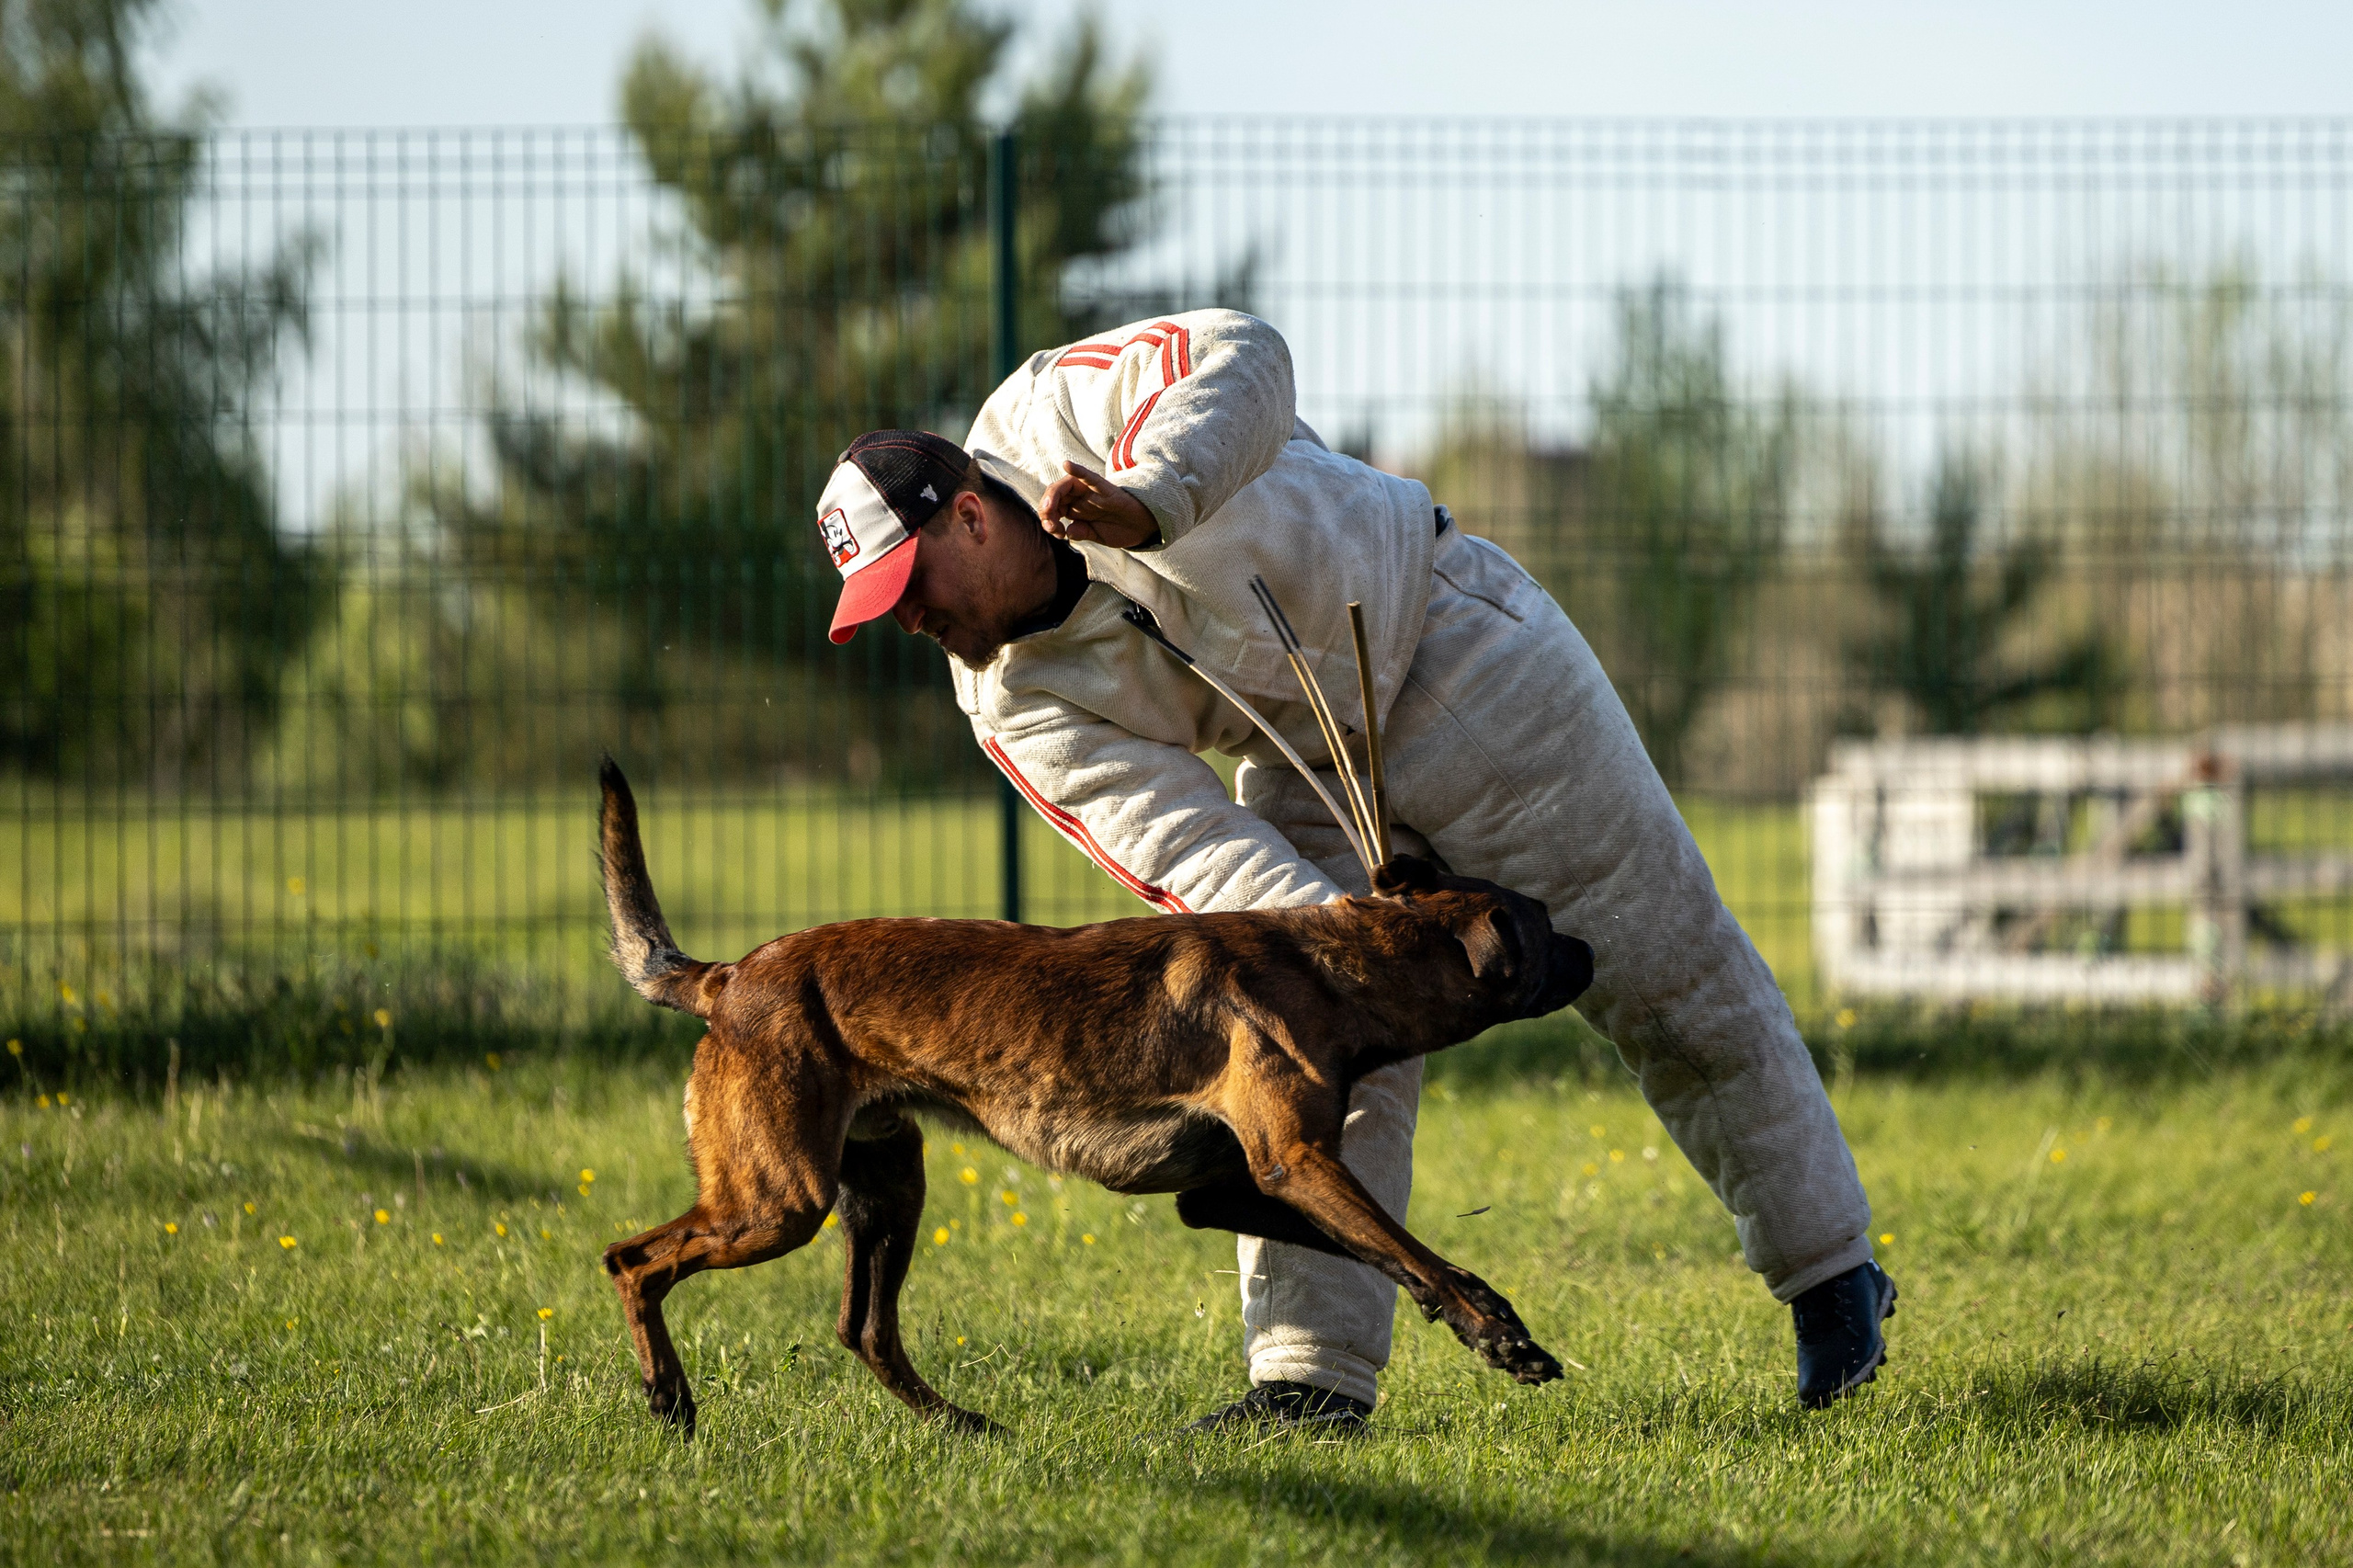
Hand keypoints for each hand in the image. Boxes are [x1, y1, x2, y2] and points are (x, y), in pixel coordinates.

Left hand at [1039, 460, 1159, 548]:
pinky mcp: (1106, 490)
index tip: (1057, 533)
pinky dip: (1078, 470)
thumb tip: (1068, 531)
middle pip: (1055, 494)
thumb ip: (1082, 532)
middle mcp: (1080, 497)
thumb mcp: (1096, 535)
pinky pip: (1090, 478)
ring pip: (1067, 485)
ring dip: (1053, 495)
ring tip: (1048, 507)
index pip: (1053, 508)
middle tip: (1050, 524)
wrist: (1142, 529)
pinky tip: (1067, 464)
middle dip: (1046, 508)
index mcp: (1075, 508)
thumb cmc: (1118, 529)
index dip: (1048, 519)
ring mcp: (1092, 492)